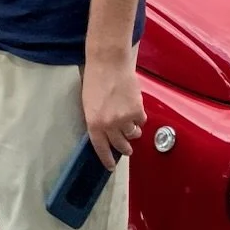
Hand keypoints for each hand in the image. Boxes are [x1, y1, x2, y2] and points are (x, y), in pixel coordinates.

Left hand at [81, 50, 144, 169]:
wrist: (108, 62)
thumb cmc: (95, 79)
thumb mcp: (88, 104)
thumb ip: (96, 120)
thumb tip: (104, 131)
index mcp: (94, 123)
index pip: (101, 148)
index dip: (107, 159)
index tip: (110, 166)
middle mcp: (109, 124)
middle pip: (120, 145)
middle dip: (124, 149)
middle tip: (127, 149)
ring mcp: (124, 118)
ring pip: (133, 134)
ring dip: (133, 132)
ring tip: (131, 126)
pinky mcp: (137, 110)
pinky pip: (142, 121)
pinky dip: (140, 118)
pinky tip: (135, 111)